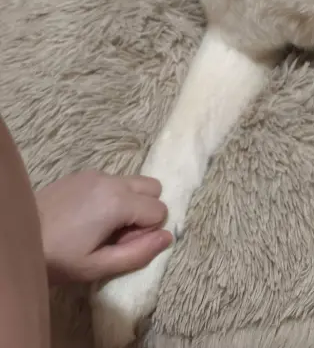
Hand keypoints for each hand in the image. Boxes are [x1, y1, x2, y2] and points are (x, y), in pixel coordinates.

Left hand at [36, 170, 171, 283]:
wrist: (19, 236)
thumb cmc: (59, 257)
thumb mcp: (98, 266)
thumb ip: (138, 253)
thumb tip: (168, 237)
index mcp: (119, 202)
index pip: (159, 210)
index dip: (146, 231)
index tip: (122, 244)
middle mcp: (113, 180)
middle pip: (153, 187)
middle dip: (145, 210)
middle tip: (118, 233)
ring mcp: (97, 173)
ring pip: (134, 181)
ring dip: (130, 201)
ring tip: (103, 225)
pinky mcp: (84, 173)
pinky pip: (113, 180)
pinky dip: (112, 195)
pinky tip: (88, 215)